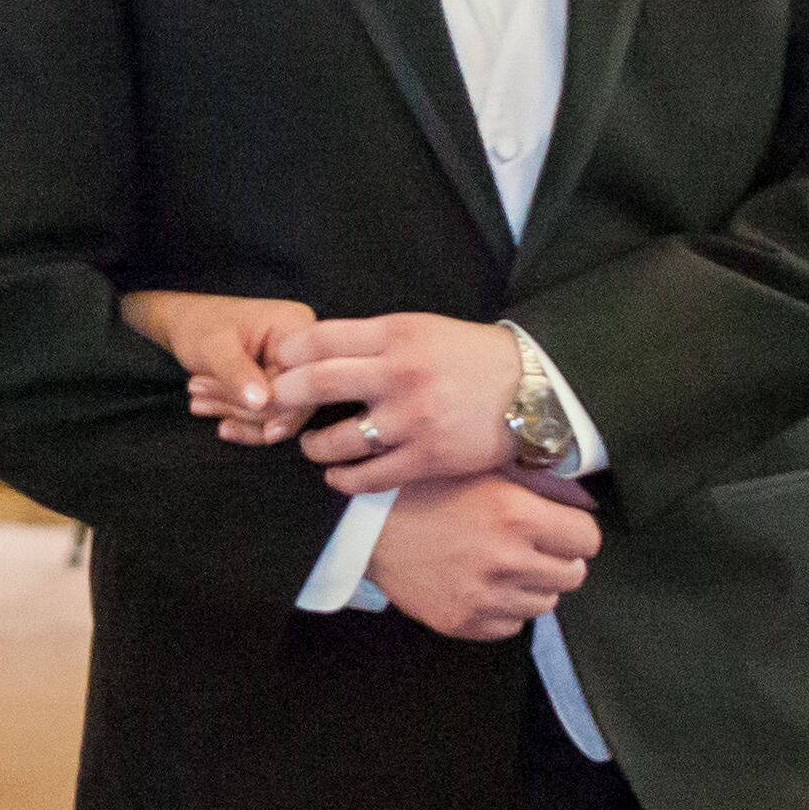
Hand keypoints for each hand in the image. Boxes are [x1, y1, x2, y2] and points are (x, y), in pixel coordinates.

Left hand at [119, 289, 319, 442]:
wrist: (186, 324)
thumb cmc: (199, 324)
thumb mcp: (213, 345)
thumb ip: (237, 372)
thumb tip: (261, 403)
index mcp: (298, 326)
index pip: (301, 379)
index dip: (269, 403)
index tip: (224, 407)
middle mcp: (306, 350)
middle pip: (294, 402)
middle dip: (244, 410)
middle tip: (198, 395)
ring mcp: (296, 371)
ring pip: (281, 415)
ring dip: (237, 416)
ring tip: (198, 401)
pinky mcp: (283, 388)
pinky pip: (273, 419)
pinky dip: (242, 423)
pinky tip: (213, 415)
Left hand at [266, 311, 528, 493]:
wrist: (533, 391)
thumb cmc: (471, 358)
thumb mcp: (423, 329)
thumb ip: (374, 340)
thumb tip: (315, 354)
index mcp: (397, 334)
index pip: (320, 339)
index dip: (287, 355)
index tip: (277, 366)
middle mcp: (401, 373)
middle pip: (316, 384)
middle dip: (284, 398)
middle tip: (275, 408)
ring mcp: (413, 419)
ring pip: (337, 439)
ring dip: (313, 446)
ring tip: (312, 447)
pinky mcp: (428, 457)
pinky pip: (369, 477)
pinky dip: (344, 479)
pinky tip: (337, 476)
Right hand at [360, 471, 599, 641]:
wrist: (369, 526)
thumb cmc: (429, 490)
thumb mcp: (486, 472)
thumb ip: (537, 488)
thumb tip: (581, 503)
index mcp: (517, 515)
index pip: (588, 540)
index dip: (576, 533)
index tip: (563, 531)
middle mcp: (506, 560)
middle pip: (573, 575)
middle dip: (558, 560)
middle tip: (534, 547)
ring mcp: (484, 597)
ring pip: (545, 603)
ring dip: (532, 585)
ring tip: (504, 565)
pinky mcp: (463, 622)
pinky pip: (512, 625)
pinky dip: (504, 609)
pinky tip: (483, 584)